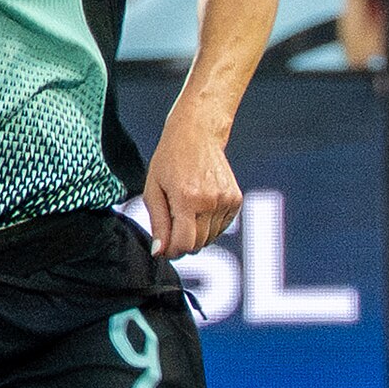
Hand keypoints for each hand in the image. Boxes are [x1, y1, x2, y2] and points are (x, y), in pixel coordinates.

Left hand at [142, 105, 241, 258]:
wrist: (196, 135)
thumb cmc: (169, 161)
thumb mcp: (153, 190)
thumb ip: (158, 224)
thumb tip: (160, 252)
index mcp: (187, 199)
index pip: (184, 244)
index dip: (172, 251)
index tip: (165, 247)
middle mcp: (210, 201)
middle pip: (198, 244)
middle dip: (183, 243)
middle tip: (172, 226)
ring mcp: (226, 200)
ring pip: (210, 238)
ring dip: (196, 234)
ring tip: (186, 211)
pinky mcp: (236, 199)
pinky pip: (221, 228)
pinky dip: (209, 225)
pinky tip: (200, 206)